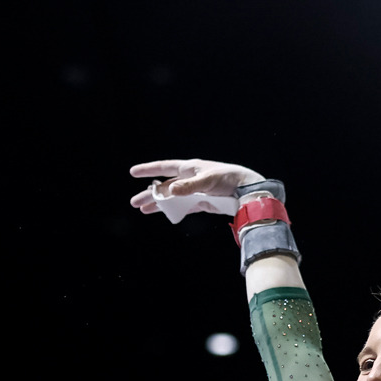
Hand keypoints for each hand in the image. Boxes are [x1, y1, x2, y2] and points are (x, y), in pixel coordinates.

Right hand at [127, 159, 263, 214]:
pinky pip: (182, 206)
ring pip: (171, 198)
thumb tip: (171, 190)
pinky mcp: (201, 202)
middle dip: (149, 194)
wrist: (246, 189)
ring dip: (158, 204)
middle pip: (164, 186)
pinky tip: (163, 213)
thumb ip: (189, 186)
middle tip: (134, 202)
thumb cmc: (228, 178)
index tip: (133, 172)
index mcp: (189, 168)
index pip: (164, 167)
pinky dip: (172, 210)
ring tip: (143, 209)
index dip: (149, 170)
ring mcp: (194, 191)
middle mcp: (189, 179)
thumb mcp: (208, 180)